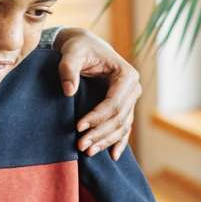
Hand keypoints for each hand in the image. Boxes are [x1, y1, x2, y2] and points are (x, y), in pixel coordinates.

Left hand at [54, 28, 140, 159]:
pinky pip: (124, 127)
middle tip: (80, 146)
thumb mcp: (71, 53)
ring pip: (122, 126)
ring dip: (106, 141)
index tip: (78, 127)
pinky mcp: (124, 106)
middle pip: (119, 118)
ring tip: (87, 151)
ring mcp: (130, 99)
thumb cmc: (78, 48)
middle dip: (100, 133)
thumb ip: (68, 69)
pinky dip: (118, 141)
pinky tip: (112, 155)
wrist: (84, 46)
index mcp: (126, 75)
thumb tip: (68, 91)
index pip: (114, 103)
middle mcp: (132, 88)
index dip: (97, 117)